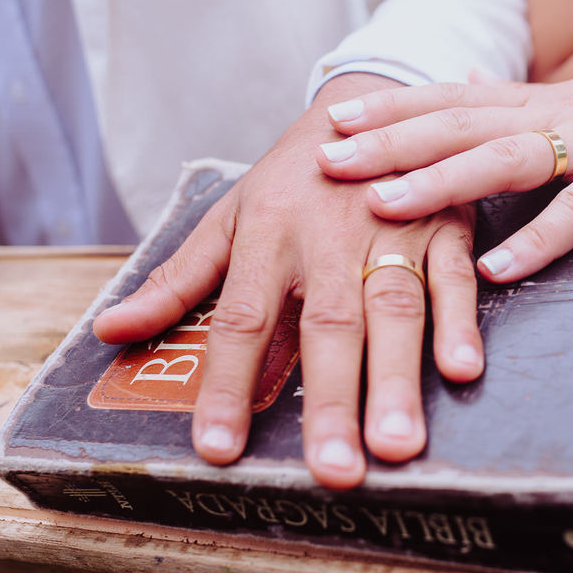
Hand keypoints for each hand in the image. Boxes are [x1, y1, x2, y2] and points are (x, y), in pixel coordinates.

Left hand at [93, 74, 483, 488]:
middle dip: (332, 400)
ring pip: (395, 308)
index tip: (217, 450)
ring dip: (397, 378)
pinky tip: (463, 371)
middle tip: (334, 472)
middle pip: (328, 324)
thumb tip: (110, 331)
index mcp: (268, 234)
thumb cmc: (290, 178)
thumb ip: (177, 280)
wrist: (364, 101)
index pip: (243, 319)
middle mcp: (329, 236)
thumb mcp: (229, 216)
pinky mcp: (443, 225)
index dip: (229, 385)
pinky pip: (454, 276)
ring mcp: (391, 229)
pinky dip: (459, 322)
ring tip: (397, 445)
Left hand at [316, 50, 572, 281]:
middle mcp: (555, 113)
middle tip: (327, 160)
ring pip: (507, 156)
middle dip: (390, 142)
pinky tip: (496, 268)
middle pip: (459, 123)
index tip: (331, 122)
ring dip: (442, 181)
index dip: (390, 109)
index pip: (449, 99)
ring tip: (384, 205)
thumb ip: (516, 100)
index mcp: (537, 102)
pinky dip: (541, 238)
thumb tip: (463, 80)